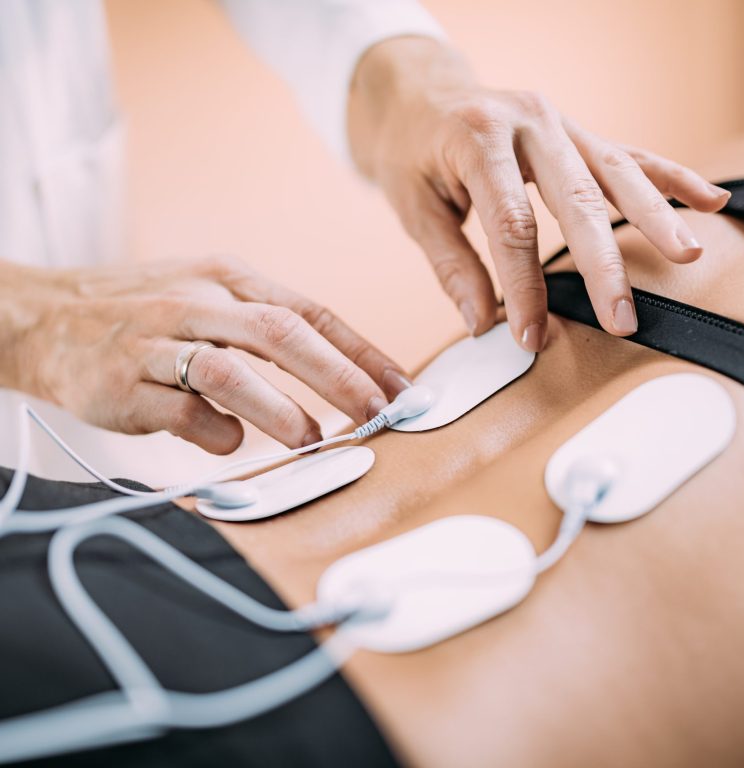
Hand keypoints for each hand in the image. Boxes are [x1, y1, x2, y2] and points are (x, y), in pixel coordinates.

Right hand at [2, 257, 409, 453]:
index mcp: (229, 278)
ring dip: (280, 410)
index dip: (361, 350)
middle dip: (340, 377)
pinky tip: (230, 444)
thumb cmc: (145, 314)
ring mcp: (158, 340)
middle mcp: (198, 301)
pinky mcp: (124, 383)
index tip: (400, 386)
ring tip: (313, 439)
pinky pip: (181, 412)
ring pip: (230, 371)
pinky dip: (216, 432)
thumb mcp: (209, 298)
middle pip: (282, 333)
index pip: (310, 311)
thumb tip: (335, 377)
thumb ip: (264, 330)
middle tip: (378, 414)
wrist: (47, 318)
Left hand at [348, 38, 730, 350]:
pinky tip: (707, 201)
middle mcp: (528, 122)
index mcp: (478, 139)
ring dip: (654, 217)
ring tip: (686, 254)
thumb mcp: (414, 209)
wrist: (419, 98)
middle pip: (576, 200)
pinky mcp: (575, 132)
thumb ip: (450, 266)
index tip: (530, 335)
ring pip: (615, 173)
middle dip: (603, 265)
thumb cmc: (411, 153)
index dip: (525, 286)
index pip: (512, 225)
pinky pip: (627, 155)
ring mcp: (558, 122)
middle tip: (621, 317)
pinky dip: (668, 178)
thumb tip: (480, 321)